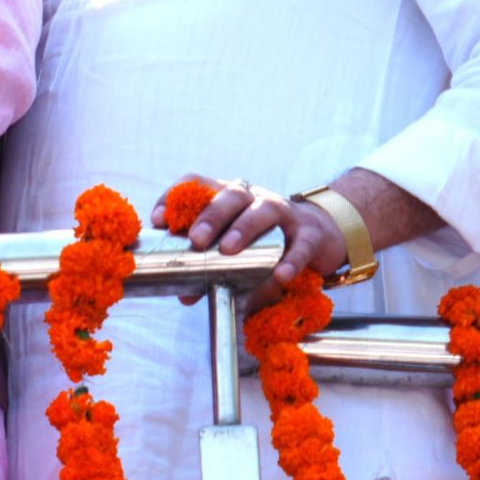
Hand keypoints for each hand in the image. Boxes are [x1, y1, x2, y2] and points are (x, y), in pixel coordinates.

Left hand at [155, 175, 344, 311]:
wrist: (319, 236)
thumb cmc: (264, 240)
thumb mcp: (235, 248)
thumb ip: (210, 267)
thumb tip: (186, 295)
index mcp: (228, 197)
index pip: (199, 184)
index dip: (176, 197)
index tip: (160, 221)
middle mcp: (254, 198)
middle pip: (231, 195)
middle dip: (210, 216)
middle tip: (196, 240)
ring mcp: (284, 213)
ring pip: (264, 210)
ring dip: (243, 228)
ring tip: (228, 250)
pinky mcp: (310, 233)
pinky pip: (301, 243)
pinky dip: (291, 259)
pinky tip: (280, 275)